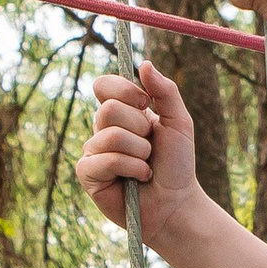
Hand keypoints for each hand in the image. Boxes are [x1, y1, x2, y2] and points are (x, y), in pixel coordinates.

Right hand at [77, 60, 202, 250]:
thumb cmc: (176, 164)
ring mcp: (92, 151)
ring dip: (140, 153)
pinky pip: (107, 159)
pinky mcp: (87, 174)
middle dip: (140, 129)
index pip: (104, 85)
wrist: (176, 202)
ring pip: (112, 136)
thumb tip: (145, 64)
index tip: (145, 104)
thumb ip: (165, 92)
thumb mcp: (179, 122)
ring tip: (146, 167)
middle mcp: (102, 129)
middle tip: (150, 147)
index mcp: (121, 113)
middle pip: (109, 109)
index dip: (124, 89)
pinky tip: (137, 179)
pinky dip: (131, 168)